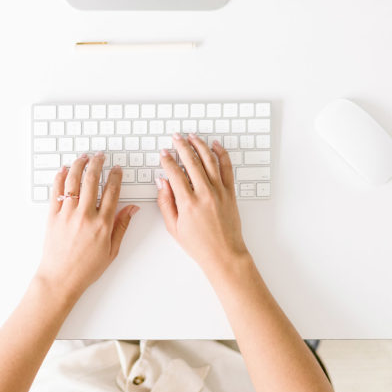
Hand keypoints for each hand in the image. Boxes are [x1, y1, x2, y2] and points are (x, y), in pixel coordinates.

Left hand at [35, 152, 138, 298]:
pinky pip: (56, 192)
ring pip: (73, 181)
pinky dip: (60, 178)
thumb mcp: (112, 250)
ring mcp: (67, 214)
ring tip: (84, 157)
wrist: (61, 279)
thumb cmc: (86, 268)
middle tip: (100, 157)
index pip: (112, 192)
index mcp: (102, 224)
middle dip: (97, 164)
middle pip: (92, 180)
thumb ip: (122, 226)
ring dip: (79, 165)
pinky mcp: (52, 216)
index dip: (116, 177)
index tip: (117, 169)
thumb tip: (132, 209)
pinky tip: (64, 170)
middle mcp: (85, 216)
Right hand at [156, 133, 250, 276]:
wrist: (224, 254)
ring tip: (192, 136)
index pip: (175, 173)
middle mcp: (205, 194)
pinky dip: (221, 154)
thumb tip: (161, 183)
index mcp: (188, 203)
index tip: (163, 153)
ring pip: (209, 160)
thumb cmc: (199, 245)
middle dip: (181, 146)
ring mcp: (219, 191)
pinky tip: (215, 146)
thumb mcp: (173, 227)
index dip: (167, 160)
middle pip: (191, 161)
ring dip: (199, 145)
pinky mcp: (230, 192)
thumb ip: (165, 203)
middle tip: (175, 138)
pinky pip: (227, 168)